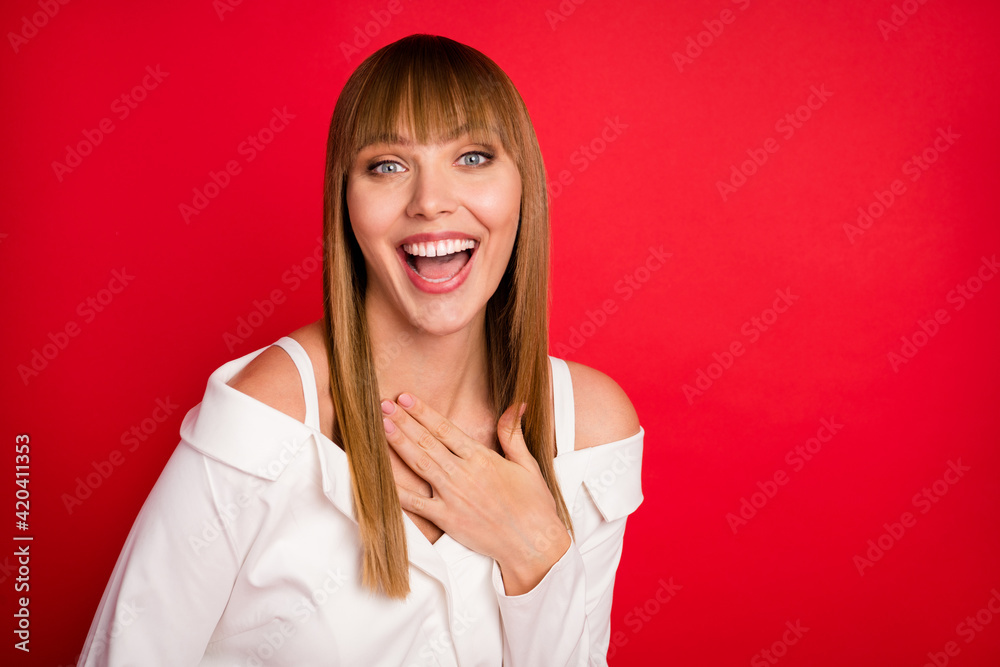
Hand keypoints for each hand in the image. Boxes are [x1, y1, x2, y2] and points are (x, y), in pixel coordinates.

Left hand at [381, 393, 570, 593]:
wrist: (532, 544)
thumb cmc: (534, 506)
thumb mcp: (528, 464)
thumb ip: (513, 435)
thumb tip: (516, 404)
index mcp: (482, 458)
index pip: (445, 430)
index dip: (423, 412)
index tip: (405, 398)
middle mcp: (463, 474)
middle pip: (427, 442)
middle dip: (404, 422)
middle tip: (383, 405)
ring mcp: (452, 497)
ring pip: (420, 465)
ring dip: (399, 444)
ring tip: (381, 426)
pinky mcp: (446, 519)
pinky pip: (416, 503)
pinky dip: (397, 490)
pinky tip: (381, 477)